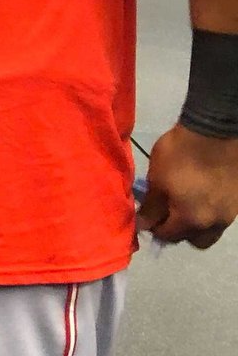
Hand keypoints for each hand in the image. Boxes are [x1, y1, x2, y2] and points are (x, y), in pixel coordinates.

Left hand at [140, 124, 237, 248]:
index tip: (146, 216)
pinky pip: (222, 215)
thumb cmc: (180, 155)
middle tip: (167, 214)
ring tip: (185, 204)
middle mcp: (215, 223)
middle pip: (195, 240)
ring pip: (212, 230)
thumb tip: (144, 225)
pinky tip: (201, 196)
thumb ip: (151, 207)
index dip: (154, 228)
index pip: (169, 236)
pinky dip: (210, 212)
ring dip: (197, 224)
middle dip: (180, 232)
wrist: (216, 132)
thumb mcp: (157, 179)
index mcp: (192, 220)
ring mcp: (231, 212)